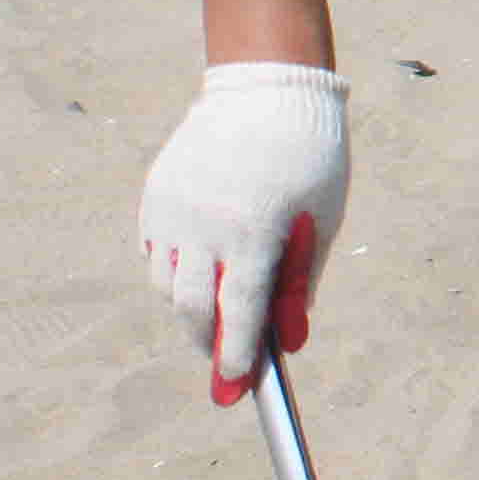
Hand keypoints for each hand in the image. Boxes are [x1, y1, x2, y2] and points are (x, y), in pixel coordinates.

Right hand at [136, 63, 349, 402]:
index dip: (238, 357)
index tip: (235, 392)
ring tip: (218, 306)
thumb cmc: (310, 157)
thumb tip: (288, 340)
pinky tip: (201, 265)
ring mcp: (173, 209)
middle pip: (194, 309)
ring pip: (168, 285)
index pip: (240, 313)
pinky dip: (175, 270)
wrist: (267, 87)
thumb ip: (301, 280)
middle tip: (225, 360)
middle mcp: (204, 224)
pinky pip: (156, 252)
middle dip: (209, 342)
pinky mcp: (155, 195)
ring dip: (191, 306)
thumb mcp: (323, 220)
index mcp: (254, 231)